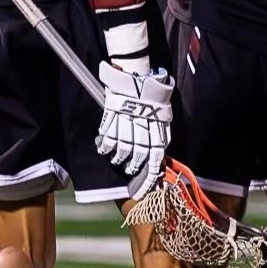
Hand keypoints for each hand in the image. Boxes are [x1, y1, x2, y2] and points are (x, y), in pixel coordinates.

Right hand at [96, 62, 173, 192]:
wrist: (136, 77)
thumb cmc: (151, 97)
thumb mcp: (163, 116)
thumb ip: (160, 135)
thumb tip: (158, 157)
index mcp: (158, 129)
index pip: (155, 158)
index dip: (148, 177)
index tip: (141, 190)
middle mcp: (143, 129)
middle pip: (138, 155)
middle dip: (132, 167)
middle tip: (129, 170)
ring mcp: (126, 124)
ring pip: (122, 149)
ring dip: (118, 158)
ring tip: (117, 160)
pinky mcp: (112, 118)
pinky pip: (107, 138)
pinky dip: (104, 146)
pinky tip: (104, 149)